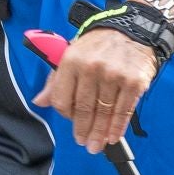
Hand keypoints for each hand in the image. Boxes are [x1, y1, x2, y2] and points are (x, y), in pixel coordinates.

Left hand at [32, 28, 157, 151]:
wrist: (134, 29)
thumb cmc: (99, 44)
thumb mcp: (72, 54)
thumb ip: (55, 80)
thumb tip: (39, 102)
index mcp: (71, 61)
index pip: (62, 98)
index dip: (65, 115)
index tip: (71, 123)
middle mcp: (92, 68)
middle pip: (83, 109)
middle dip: (83, 131)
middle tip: (85, 145)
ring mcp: (114, 76)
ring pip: (104, 113)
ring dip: (100, 133)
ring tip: (97, 145)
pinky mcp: (134, 82)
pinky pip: (124, 110)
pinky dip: (118, 127)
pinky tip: (114, 136)